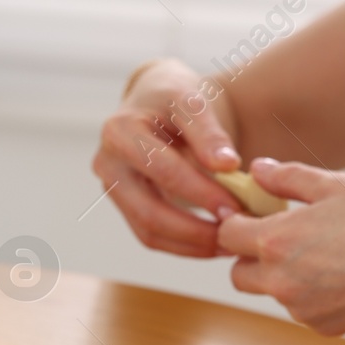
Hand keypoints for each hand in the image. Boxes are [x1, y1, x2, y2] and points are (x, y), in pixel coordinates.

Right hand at [93, 58, 246, 257]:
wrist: (153, 101)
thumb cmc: (174, 98)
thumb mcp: (192, 101)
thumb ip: (208, 131)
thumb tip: (227, 166)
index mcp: (120, 131)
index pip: (163, 170)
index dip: (201, 192)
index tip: (237, 207)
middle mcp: (107, 163)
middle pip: (149, 211)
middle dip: (195, 229)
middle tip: (235, 232)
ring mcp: (111, 189)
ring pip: (148, 231)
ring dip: (191, 244)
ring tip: (229, 244)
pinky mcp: (123, 206)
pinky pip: (150, 236)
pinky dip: (183, 245)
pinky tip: (213, 244)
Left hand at [216, 158, 344, 334]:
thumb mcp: (334, 186)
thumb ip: (286, 177)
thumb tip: (256, 170)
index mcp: (276, 241)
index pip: (227, 235)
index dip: (237, 223)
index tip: (253, 218)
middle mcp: (279, 280)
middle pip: (237, 274)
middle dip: (250, 258)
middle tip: (283, 240)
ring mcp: (297, 308)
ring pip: (270, 292)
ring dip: (282, 276)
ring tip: (324, 255)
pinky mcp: (318, 326)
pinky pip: (299, 309)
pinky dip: (310, 295)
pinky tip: (342, 276)